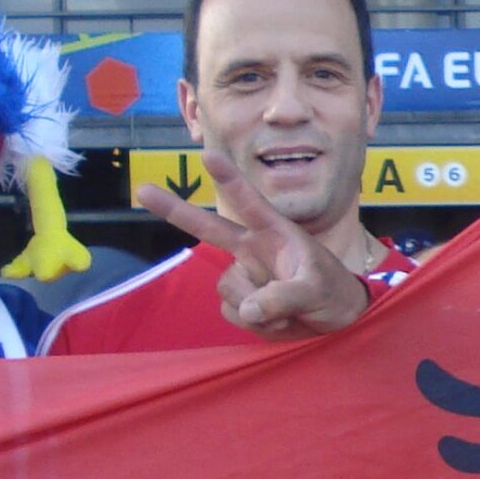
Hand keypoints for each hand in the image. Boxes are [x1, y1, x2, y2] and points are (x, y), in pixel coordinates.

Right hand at [136, 148, 369, 339]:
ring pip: (227, 289)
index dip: (229, 180)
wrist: (337, 319)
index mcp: (275, 233)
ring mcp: (245, 275)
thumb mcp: (317, 290)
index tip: (208, 155)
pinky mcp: (241, 301)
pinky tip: (278, 321)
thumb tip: (247, 308)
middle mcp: (253, 249)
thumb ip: (283, 297)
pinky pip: (233, 313)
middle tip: (142, 190)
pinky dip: (254, 323)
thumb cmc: (333, 291)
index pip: (249, 202)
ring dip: (256, 306)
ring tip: (289, 310)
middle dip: (174, 210)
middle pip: (207, 228)